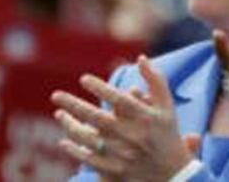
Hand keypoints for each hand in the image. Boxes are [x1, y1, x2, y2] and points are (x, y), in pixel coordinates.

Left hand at [51, 56, 193, 180]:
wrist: (173, 174)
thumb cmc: (167, 134)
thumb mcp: (167, 106)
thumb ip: (156, 80)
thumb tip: (141, 58)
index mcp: (145, 117)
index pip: (119, 99)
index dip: (100, 88)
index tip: (83, 79)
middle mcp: (132, 135)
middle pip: (97, 118)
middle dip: (74, 105)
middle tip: (56, 95)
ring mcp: (122, 154)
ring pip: (88, 139)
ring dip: (70, 125)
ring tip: (59, 114)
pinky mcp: (114, 170)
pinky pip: (89, 159)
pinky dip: (75, 149)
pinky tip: (64, 140)